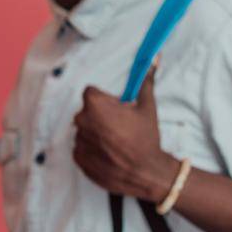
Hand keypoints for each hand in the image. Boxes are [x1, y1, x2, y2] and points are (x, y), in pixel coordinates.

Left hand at [73, 61, 181, 201]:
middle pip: (88, 111)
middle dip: (100, 116)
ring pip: (85, 129)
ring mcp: (78, 139)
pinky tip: (110, 153)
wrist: (145, 172)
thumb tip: (153, 59)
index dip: (106, 100)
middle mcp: (81, 120)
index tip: (117, 109)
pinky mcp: (77, 157)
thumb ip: (145, 81)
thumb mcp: (148, 107)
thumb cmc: (146, 138)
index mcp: (94, 104)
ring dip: (97, 132)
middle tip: (120, 127)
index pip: (92, 93)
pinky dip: (93, 148)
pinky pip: (83, 146)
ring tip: (116, 142)